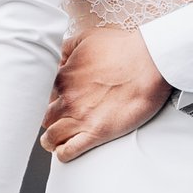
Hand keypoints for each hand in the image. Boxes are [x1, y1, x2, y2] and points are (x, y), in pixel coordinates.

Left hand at [39, 24, 172, 160]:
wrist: (149, 62)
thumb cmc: (123, 48)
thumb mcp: (87, 38)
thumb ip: (67, 47)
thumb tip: (59, 59)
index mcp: (63, 77)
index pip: (42, 95)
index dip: (48, 100)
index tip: (55, 103)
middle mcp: (67, 99)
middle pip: (44, 117)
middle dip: (48, 120)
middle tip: (55, 122)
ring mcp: (80, 117)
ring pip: (51, 137)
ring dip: (50, 140)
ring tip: (52, 142)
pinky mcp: (96, 133)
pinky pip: (68, 151)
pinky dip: (63, 154)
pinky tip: (64, 153)